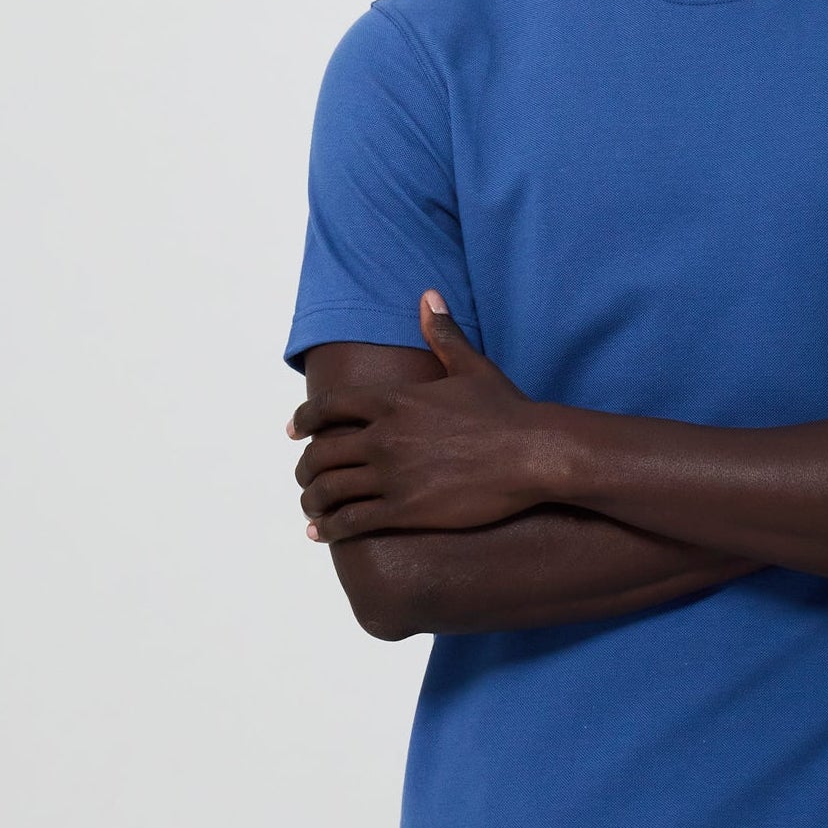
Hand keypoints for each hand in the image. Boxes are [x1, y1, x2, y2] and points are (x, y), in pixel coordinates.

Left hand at [288, 291, 546, 542]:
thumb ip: (442, 334)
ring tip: (311, 507)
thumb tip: (429, 296)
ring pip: (330, 490)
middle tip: (305, 475)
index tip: (293, 430)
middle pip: (322, 453)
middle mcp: (384, 437)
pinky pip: (352, 521)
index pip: (328, 408)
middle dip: (306, 466)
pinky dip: (329, 528)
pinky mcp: (406, 509)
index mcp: (393, 401)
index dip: (303, 420)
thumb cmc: (506, 410)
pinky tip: (322, 531)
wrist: (534, 453)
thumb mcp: (471, 367)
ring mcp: (393, 475)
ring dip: (313, 499)